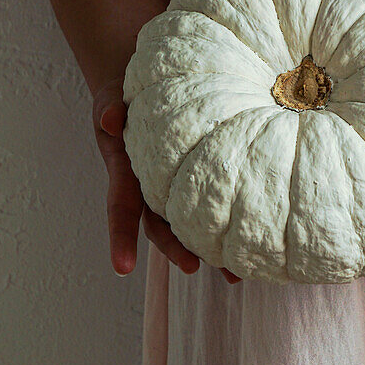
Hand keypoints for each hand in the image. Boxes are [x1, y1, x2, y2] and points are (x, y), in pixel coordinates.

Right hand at [92, 77, 241, 283]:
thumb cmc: (124, 96)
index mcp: (126, 174)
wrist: (138, 90)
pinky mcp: (197, 176)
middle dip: (174, 250)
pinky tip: (254, 239)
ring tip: (234, 274)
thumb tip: (110, 119)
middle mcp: (148, 188)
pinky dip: (228, 221)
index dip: (120, 238)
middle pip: (159, 227)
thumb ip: (110, 109)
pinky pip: (213, 201)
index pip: (121, 210)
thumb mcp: (112, 98)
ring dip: (207, 249)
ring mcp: (172, 186)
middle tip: (191, 268)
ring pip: (189, 223)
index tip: (123, 268)